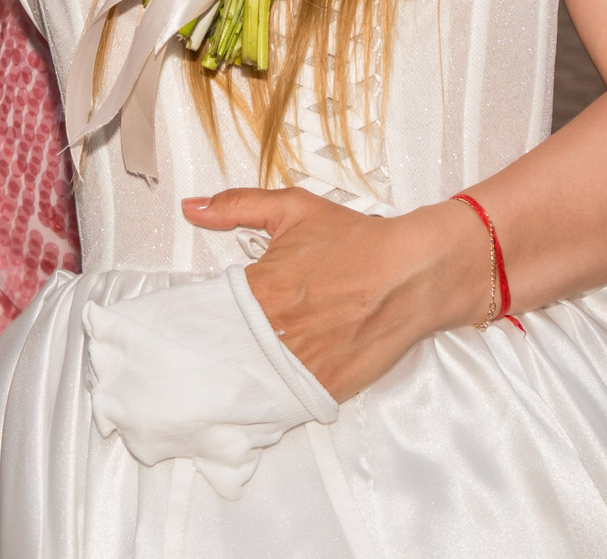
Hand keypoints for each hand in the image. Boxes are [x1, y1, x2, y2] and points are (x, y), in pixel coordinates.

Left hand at [183, 187, 481, 401]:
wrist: (414, 272)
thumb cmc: (358, 241)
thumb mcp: (293, 210)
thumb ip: (237, 207)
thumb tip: (192, 208)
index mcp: (263, 288)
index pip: (211, 313)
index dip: (205, 318)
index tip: (199, 321)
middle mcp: (278, 329)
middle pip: (227, 350)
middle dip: (218, 350)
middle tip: (209, 352)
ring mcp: (302, 362)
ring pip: (252, 379)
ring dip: (242, 375)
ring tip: (235, 371)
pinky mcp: (326, 386)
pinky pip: (286, 399)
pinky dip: (274, 395)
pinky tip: (268, 387)